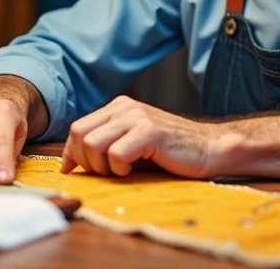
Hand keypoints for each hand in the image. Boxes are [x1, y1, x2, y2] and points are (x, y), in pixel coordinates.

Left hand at [61, 96, 232, 178]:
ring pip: (93, 144)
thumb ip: (105, 144)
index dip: (71, 152)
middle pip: (80, 134)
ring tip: (121, 171)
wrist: (209, 148)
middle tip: (105, 173)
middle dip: (85, 161)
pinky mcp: (149, 132)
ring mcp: (137, 117)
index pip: (78, 127)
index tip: (72, 170)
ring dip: (102, 167)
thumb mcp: (132, 142)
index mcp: (118, 106)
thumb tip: (70, 163)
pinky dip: (119, 169)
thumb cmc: (170, 152)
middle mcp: (125, 107)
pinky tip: (133, 170)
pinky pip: (115, 154)